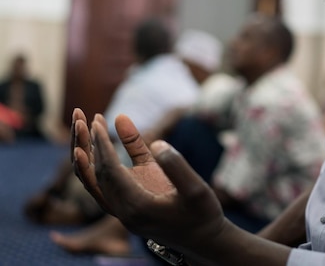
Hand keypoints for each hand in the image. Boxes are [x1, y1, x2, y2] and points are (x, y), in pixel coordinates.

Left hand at [70, 108, 227, 253]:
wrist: (204, 241)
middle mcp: (124, 211)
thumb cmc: (203, 215)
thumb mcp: (196, 190)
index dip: (103, 146)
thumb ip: (176, 166)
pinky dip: (111, 158)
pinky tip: (116, 134)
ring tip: (90, 124)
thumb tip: (157, 142)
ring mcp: (126, 208)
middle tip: (87, 118)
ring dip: (93, 152)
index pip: (110, 173)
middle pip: (98, 175)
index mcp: (137, 208)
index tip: (96, 122)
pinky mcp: (133, 201)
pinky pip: (115, 179)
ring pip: (100, 179)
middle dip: (91, 145)